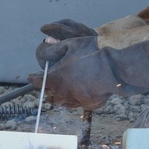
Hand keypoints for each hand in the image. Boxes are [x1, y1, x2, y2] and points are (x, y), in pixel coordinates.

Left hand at [28, 36, 148, 111]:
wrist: (116, 64)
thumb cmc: (91, 51)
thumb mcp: (68, 45)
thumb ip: (51, 51)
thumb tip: (41, 55)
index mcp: (56, 78)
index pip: (38, 82)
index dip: (33, 78)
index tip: (31, 76)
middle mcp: (65, 93)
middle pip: (50, 94)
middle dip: (48, 88)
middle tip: (49, 81)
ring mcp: (79, 100)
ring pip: (64, 101)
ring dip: (61, 95)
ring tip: (63, 88)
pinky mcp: (91, 104)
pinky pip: (80, 103)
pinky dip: (78, 98)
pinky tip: (80, 90)